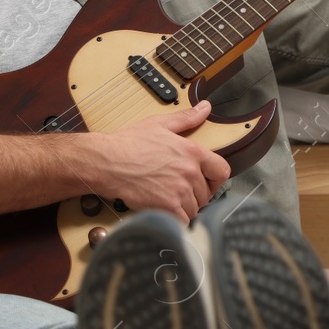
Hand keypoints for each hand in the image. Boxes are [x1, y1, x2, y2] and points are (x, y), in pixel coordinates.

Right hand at [82, 100, 230, 222]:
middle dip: (194, 194)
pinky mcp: (167, 207)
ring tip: (167, 199)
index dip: (214, 178)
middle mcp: (189, 172)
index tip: (205, 181)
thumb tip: (206, 107)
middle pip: (206, 193)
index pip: (222, 171)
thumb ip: (187, 118)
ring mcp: (179, 191)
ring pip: (195, 208)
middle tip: (177, 190)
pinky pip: (183, 221)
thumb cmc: (128, 143)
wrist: (106, 161)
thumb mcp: (159, 124)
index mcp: (192, 152)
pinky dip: (176, 220)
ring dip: (184, 208)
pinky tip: (164, 211)